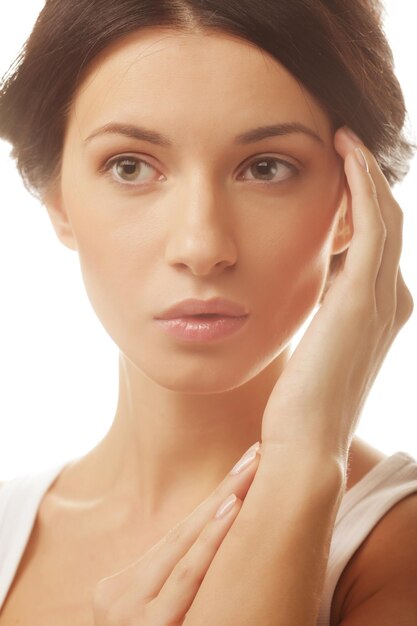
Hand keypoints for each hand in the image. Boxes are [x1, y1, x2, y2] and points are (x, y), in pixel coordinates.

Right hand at [92, 442, 260, 624]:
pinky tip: (234, 506)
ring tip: (253, 468)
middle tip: (257, 454)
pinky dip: (212, 539)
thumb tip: (222, 558)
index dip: (213, 502)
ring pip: (186, 544)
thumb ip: (176, 592)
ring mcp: (128, 611)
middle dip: (224, 490)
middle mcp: (120, 595)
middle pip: (184, 533)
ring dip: (225, 500)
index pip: (177, 540)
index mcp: (123, 589)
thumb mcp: (158, 620)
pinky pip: (187, 574)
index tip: (244, 471)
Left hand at [260, 127, 413, 465]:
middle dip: (368, 181)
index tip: (336, 174)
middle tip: (343, 143)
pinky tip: (344, 154)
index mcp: (379, 311)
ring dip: (366, 173)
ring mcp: (384, 298)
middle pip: (389, 223)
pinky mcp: (364, 297)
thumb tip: (304, 281)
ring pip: (387, 216)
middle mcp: (392, 300)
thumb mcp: (314, 345)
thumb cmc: (300, 400)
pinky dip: (363, 184)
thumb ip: (320, 310)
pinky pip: (373, 223)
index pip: (377, 244)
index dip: (362, 205)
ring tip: (344, 139)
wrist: (305, 442)